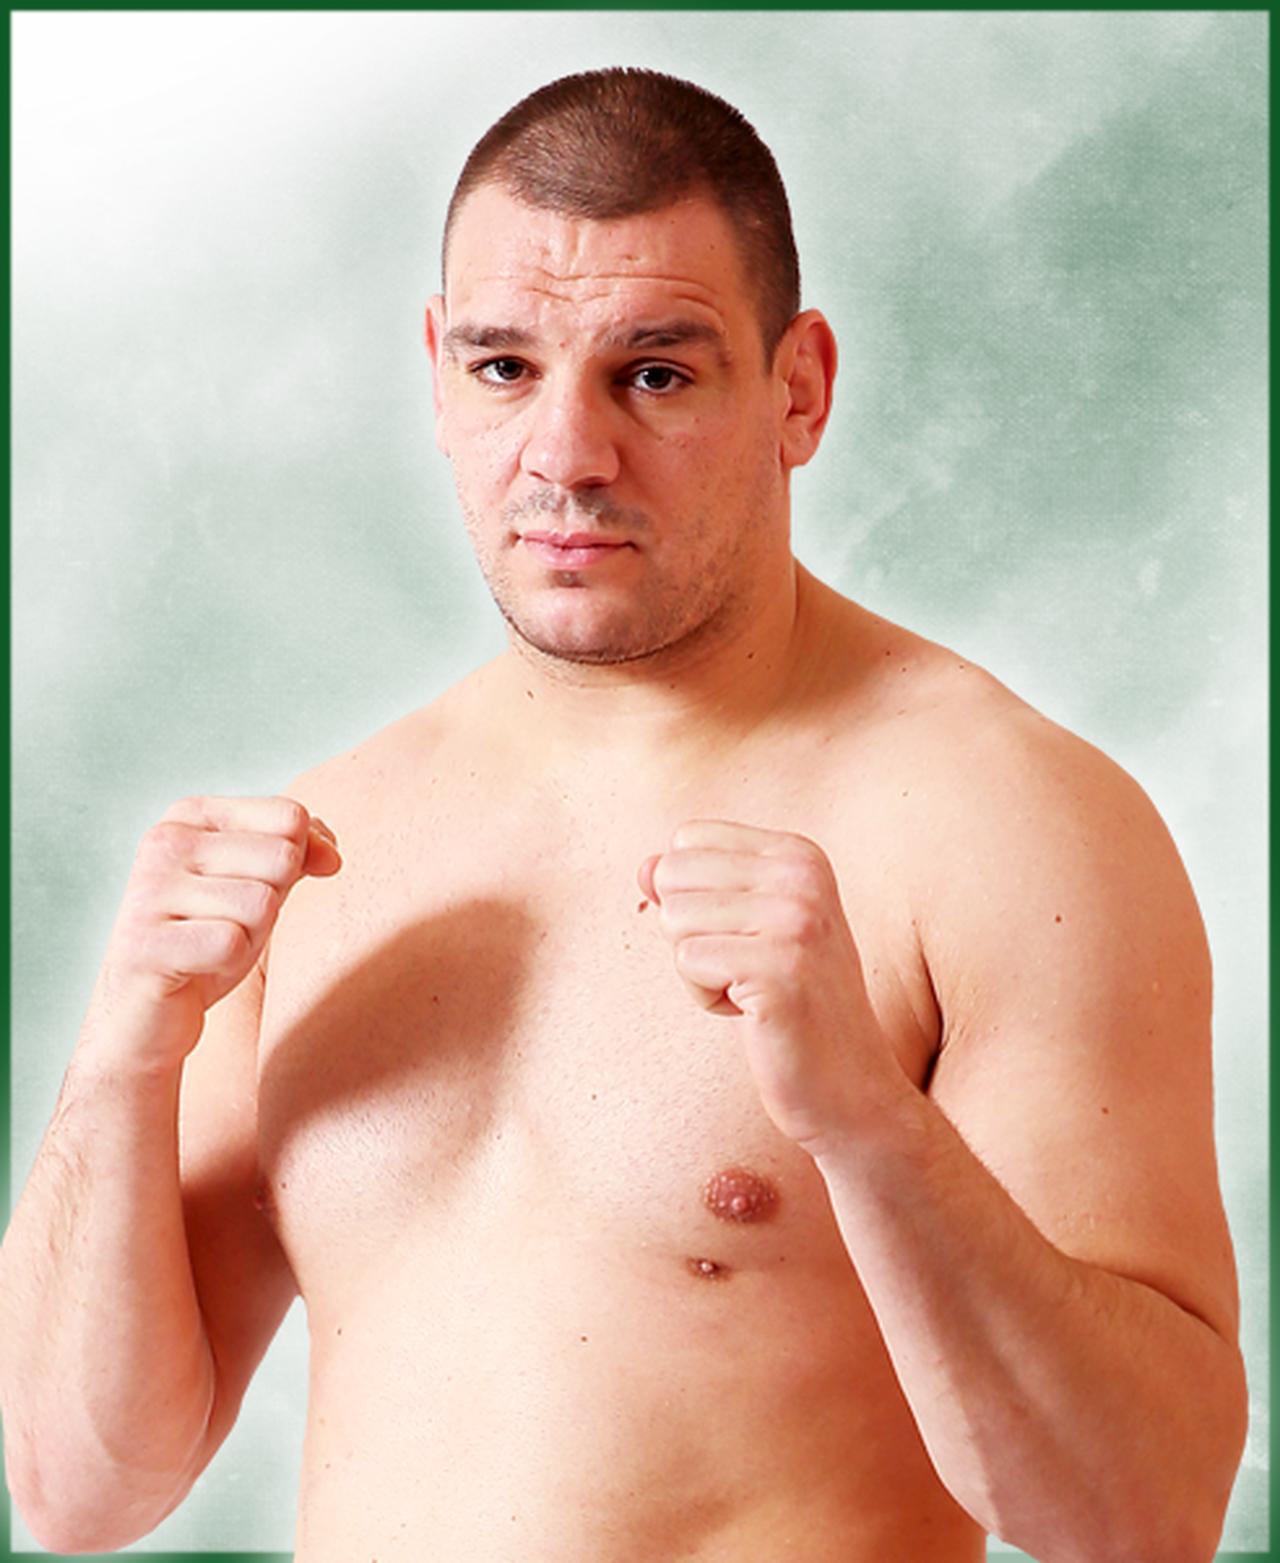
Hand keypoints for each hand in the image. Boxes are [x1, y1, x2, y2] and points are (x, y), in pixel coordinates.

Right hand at [90, 795, 340, 1067]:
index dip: (297, 862)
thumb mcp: (263, 885)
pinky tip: (198, 967)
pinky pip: (232, 943)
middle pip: (282, 858)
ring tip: (212, 947)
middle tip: (230, 925)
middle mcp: (165, 842)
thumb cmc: (210, 939)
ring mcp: (149, 890)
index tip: (257, 887)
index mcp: (191, 815)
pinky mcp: (146, 943)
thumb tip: (331, 855)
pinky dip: (229, 964)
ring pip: (262, 903)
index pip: (290, 817)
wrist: (149, 1010)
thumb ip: (301, 852)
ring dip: (252, 937)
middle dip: (272, 904)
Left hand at [639, 820, 901, 1151]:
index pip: (686, 840)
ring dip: (698, 970)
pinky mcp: (778, 967)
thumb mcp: (747, 930)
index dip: (693, 896)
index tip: (745, 937)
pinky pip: (686, 962)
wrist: (849, 1086)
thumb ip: (696, 889)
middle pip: (672, 876)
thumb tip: (643, 868)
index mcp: (799, 854)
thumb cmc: (791, 1005)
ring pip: (673, 919)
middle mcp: (801, 876)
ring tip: (752, 991)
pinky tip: (753, 1013)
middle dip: (690, 933)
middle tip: (745, 970)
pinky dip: (705, 998)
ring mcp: (794, 920)